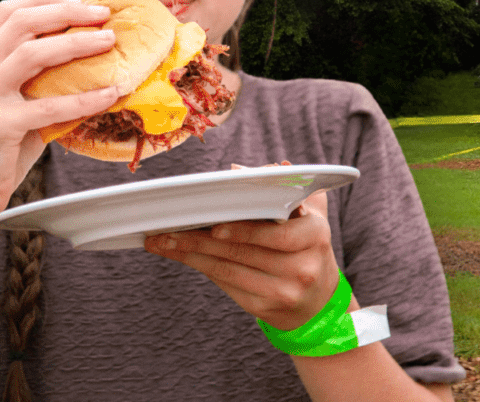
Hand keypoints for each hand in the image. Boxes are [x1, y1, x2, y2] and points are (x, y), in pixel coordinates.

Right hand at [0, 0, 119, 230]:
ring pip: (32, 53)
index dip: (47, 2)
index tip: (82, 3)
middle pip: (21, 22)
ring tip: (110, 41)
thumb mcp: (11, 106)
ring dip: (77, 42)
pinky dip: (85, 98)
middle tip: (103, 14)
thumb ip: (35, 84)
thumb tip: (88, 66)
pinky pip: (49, 105)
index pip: (9, 12)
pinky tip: (111, 94)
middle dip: (66, 11)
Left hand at [145, 191, 339, 330]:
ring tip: (161, 242)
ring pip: (227, 269)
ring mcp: (283, 292)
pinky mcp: (263, 308)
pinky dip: (200, 267)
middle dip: (199, 239)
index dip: (242, 229)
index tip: (211, 223)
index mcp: (315, 236)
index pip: (276, 234)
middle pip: (242, 252)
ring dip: (190, 254)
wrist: (318, 302)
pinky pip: (226, 283)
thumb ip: (282, 188)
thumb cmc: (305, 246)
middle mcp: (302, 268)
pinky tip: (180, 255)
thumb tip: (239, 172)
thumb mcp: (308, 214)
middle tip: (167, 228)